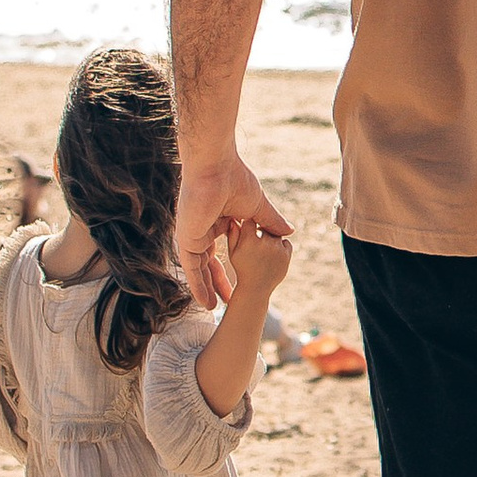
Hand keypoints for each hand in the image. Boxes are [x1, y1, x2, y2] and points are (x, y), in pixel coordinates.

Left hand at [175, 156, 294, 310]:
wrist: (216, 169)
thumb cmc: (236, 180)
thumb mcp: (257, 208)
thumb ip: (270, 222)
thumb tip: (289, 233)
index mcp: (218, 220)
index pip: (224, 249)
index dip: (232, 267)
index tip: (242, 282)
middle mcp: (203, 229)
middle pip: (209, 262)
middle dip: (219, 281)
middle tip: (229, 300)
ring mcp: (193, 234)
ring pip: (199, 268)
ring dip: (207, 288)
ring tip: (216, 307)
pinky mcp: (187, 239)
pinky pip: (191, 267)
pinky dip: (198, 285)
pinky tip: (205, 301)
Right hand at [223, 222, 294, 312]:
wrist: (256, 288)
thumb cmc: (242, 268)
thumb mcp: (233, 252)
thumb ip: (233, 234)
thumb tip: (234, 218)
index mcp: (248, 239)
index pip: (251, 219)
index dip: (250, 222)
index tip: (249, 227)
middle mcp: (264, 241)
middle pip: (264, 226)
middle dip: (261, 231)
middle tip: (256, 243)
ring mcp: (277, 248)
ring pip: (276, 234)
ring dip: (271, 239)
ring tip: (263, 252)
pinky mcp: (287, 254)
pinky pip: (286, 242)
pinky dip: (281, 247)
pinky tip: (272, 256)